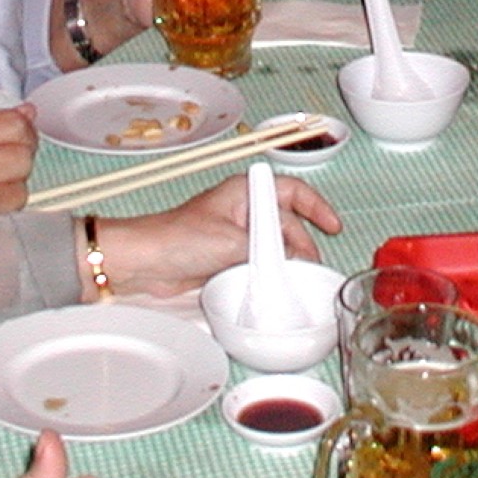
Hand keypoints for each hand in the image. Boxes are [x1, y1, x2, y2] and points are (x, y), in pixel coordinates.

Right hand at [0, 108, 37, 210]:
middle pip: (23, 156)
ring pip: (21, 189)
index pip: (15, 124)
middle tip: (2, 168)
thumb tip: (29, 113)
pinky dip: (3, 211)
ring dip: (11, 191)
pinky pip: (7, 214)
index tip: (19, 140)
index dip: (25, 133)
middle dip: (19, 163)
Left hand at [94, 171, 341, 294]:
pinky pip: (258, 262)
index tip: (333, 225)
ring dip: (285, 261)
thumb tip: (294, 263)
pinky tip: (276, 286)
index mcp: (243, 192)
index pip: (291, 191)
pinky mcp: (226, 257)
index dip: (316, 207)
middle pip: (286, 223)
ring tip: (298, 279)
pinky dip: (269, 272)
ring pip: (273, 245)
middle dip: (302, 243)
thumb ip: (267, 250)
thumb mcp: (230, 241)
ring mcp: (234, 234)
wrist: (144, 262)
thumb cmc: (177, 239)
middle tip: (311, 265)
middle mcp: (241, 210)